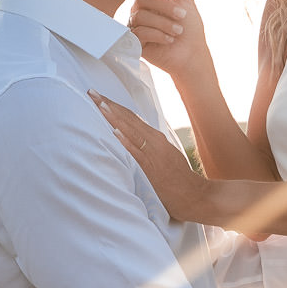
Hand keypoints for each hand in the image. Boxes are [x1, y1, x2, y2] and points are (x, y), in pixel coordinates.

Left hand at [90, 91, 212, 223]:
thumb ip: (150, 147)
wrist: (194, 195)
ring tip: (99, 104)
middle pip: (128, 118)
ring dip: (114, 116)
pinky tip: (115, 131)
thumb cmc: (179, 179)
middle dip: (108, 104)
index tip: (99, 96)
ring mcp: (153, 153)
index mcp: (156, 137)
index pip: (131, 117)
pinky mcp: (151, 167)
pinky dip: (126, 140)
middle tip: (92, 92)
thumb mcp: (165, 156)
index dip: (115, 105)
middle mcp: (154, 140)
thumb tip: (135, 141)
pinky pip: (136, 152)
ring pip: (130, 130)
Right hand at [128, 0, 212, 88]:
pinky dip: (157, 35)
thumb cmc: (191, 29)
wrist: (191, 56)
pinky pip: (139, 32)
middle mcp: (140, 11)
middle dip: (165, 7)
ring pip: (141, 17)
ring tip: (178, 32)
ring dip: (164, 24)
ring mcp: (135, 27)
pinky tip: (169, 41)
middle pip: (142, 0)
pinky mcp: (134, 43)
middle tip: (182, 16)